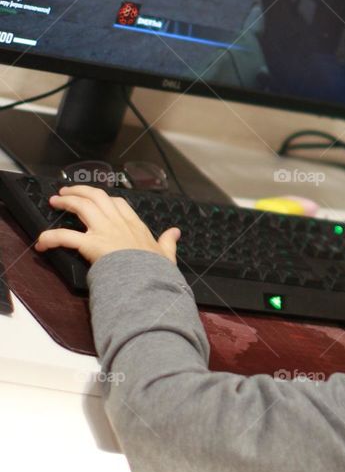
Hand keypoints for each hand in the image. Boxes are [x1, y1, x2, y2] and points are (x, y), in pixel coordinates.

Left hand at [35, 185, 180, 265]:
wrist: (147, 281)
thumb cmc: (155, 271)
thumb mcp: (166, 255)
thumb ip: (168, 242)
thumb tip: (175, 233)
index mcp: (134, 225)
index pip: (117, 203)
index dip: (104, 198)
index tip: (97, 198)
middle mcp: (117, 223)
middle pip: (96, 196)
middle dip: (80, 191)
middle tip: (67, 191)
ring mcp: (103, 231)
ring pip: (82, 206)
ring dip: (66, 201)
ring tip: (54, 201)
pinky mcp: (91, 244)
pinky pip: (65, 236)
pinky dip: (51, 237)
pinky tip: (42, 241)